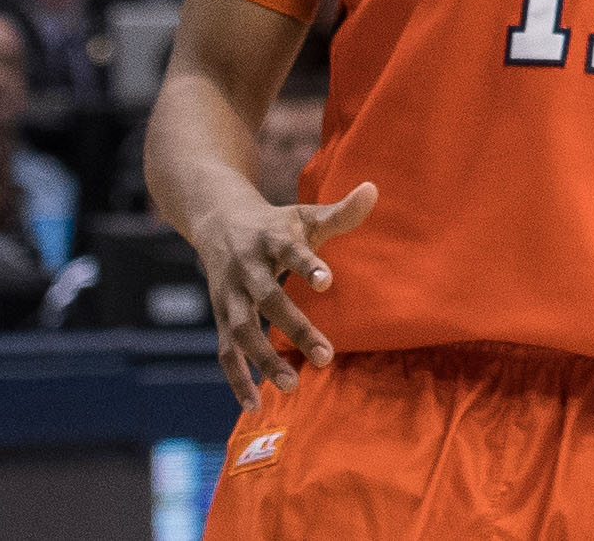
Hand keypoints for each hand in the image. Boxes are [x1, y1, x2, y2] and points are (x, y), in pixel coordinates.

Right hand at [191, 177, 371, 403]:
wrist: (218, 220)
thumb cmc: (276, 224)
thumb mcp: (305, 215)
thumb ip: (340, 211)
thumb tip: (374, 188)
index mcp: (272, 238)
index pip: (290, 250)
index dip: (308, 264)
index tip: (328, 281)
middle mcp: (247, 267)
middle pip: (268, 298)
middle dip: (295, 328)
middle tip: (327, 356)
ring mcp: (229, 294)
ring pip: (241, 330)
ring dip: (264, 359)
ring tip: (292, 385)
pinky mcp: (220, 316)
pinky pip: (224, 351)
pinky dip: (236, 378)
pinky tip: (254, 404)